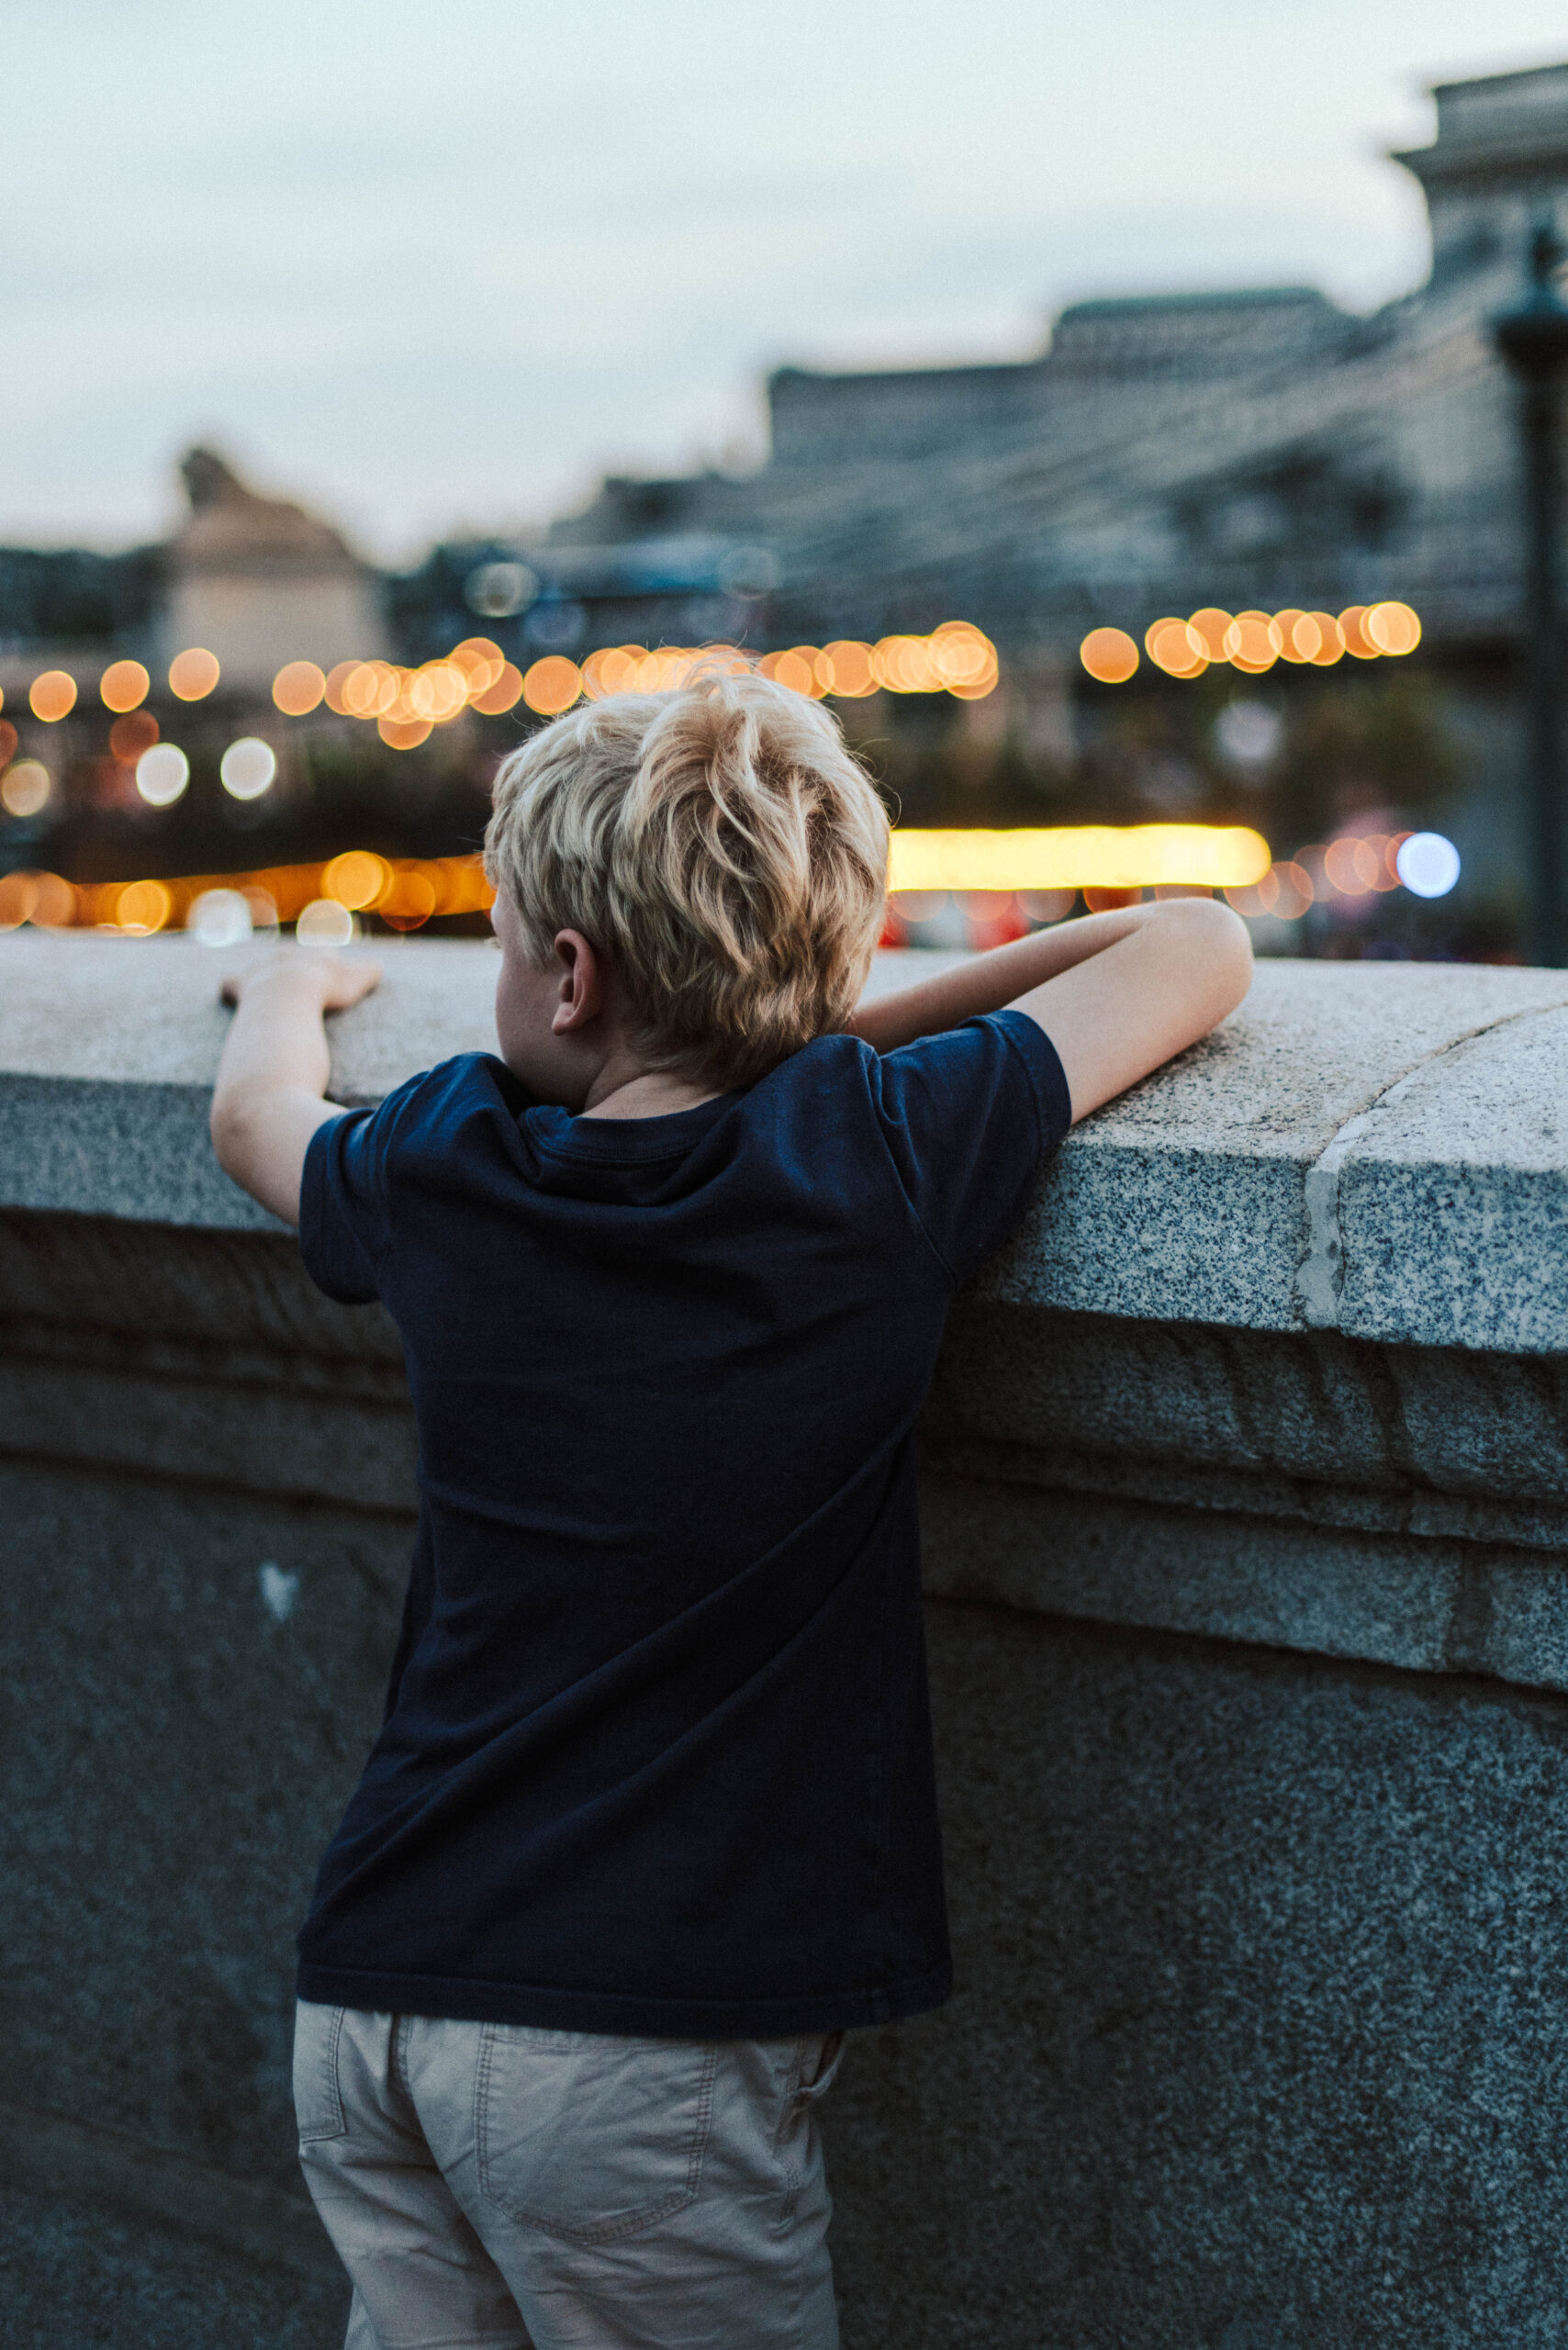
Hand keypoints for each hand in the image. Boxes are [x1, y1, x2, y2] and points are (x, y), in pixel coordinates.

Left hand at [221, 946, 382, 1012]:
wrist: (288, 995)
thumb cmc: (325, 989)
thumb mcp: (356, 980)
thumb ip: (368, 972)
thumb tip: (377, 966)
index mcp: (312, 955)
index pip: (323, 956)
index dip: (328, 966)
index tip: (331, 975)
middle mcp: (285, 957)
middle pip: (291, 957)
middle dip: (295, 966)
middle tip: (300, 981)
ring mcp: (260, 971)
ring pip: (261, 967)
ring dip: (263, 975)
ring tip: (267, 987)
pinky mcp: (241, 986)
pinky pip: (231, 984)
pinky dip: (232, 989)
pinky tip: (231, 993)